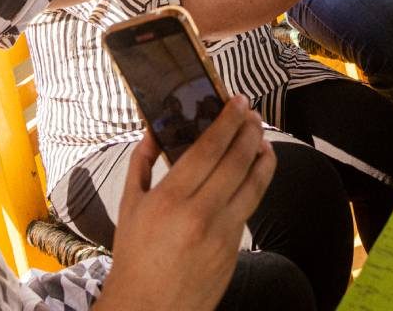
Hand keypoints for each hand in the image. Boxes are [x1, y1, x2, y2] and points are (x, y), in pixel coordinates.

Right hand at [99, 96, 275, 310]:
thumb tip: (153, 130)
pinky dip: (253, 186)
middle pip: (237, 161)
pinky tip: (253, 173)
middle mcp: (199, 214)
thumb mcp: (129, 205)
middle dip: (250, 131)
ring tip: (263, 139)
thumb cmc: (134, 256)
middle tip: (253, 114)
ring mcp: (221, 235)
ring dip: (263, 156)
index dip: (228, 121)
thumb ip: (141, 163)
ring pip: (254, 186)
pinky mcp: (233, 251)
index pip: (209, 148)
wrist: (147, 310)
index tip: (238, 103)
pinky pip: (247, 210)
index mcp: (170, 199)